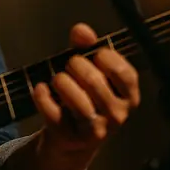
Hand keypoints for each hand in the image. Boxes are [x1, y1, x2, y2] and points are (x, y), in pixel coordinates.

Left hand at [32, 22, 139, 166]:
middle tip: (69, 65)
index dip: (105, 57)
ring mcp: (95, 130)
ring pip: (76, 100)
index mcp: (128, 96)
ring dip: (60, 81)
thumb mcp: (89, 69)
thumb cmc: (84, 96)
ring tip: (57, 79)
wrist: (71, 139)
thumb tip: (81, 31)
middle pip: (95, 81)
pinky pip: (53, 112)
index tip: (94, 54)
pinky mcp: (70, 137)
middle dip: (75, 65)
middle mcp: (117, 115)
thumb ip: (87, 47)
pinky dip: (42, 96)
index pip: (124, 73)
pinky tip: (40, 88)